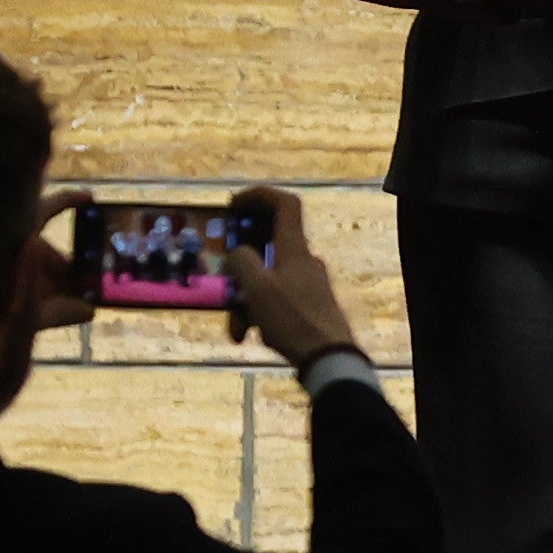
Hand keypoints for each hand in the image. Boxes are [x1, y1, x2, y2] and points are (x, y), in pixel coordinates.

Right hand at [218, 187, 356, 367]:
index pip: (285, 204)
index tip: (233, 205)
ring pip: (267, 280)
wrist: (329, 357)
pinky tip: (248, 335)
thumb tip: (237, 253)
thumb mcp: (257, 288)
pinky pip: (276, 300)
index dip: (259, 195)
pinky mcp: (309, 304)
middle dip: (239, 268)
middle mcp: (305, 260)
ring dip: (245, 301)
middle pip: (266, 248)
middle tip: (224, 286)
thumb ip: (242, 262)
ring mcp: (309, 282)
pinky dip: (258, 314)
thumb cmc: (293, 320)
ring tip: (237, 328)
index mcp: (295, 249)